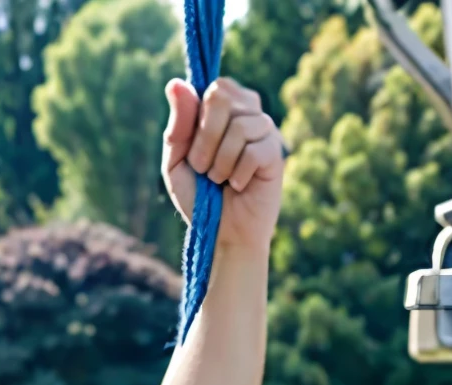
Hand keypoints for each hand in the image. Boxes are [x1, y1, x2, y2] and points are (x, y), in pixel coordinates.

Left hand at [162, 76, 282, 255]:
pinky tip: (238, 186)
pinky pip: (253, 151)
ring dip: (219, 162)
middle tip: (204, 167)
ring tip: (220, 180)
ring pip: (238, 126)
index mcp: (225, 109)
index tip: (194, 148)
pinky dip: (237, 174)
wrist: (220, 234)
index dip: (198, 119)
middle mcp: (248, 113)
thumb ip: (178, 125)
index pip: (214, 87)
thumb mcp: (177, 162)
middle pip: (222, 98)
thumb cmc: (198, 197)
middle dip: (204, 139)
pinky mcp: (276, 154)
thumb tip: (174, 83)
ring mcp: (265, 131)